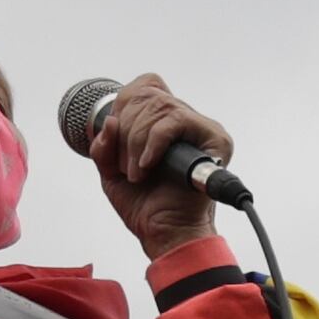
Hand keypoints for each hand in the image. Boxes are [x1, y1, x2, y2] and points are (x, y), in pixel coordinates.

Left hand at [84, 71, 230, 252]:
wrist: (164, 234)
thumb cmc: (145, 207)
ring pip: (158, 108)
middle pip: (148, 95)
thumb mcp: (110, 170)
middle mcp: (185, 121)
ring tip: (138, 173)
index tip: (117, 137)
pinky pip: (173, 121)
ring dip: (136, 143)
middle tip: (128, 167)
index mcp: (164, 124)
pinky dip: (152, 144)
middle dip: (126, 132)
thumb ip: (104, 144)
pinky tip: (148, 166)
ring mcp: (200, 129)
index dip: (126, 102)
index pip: (147, 85)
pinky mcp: (214, 139)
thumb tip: (110, 121)